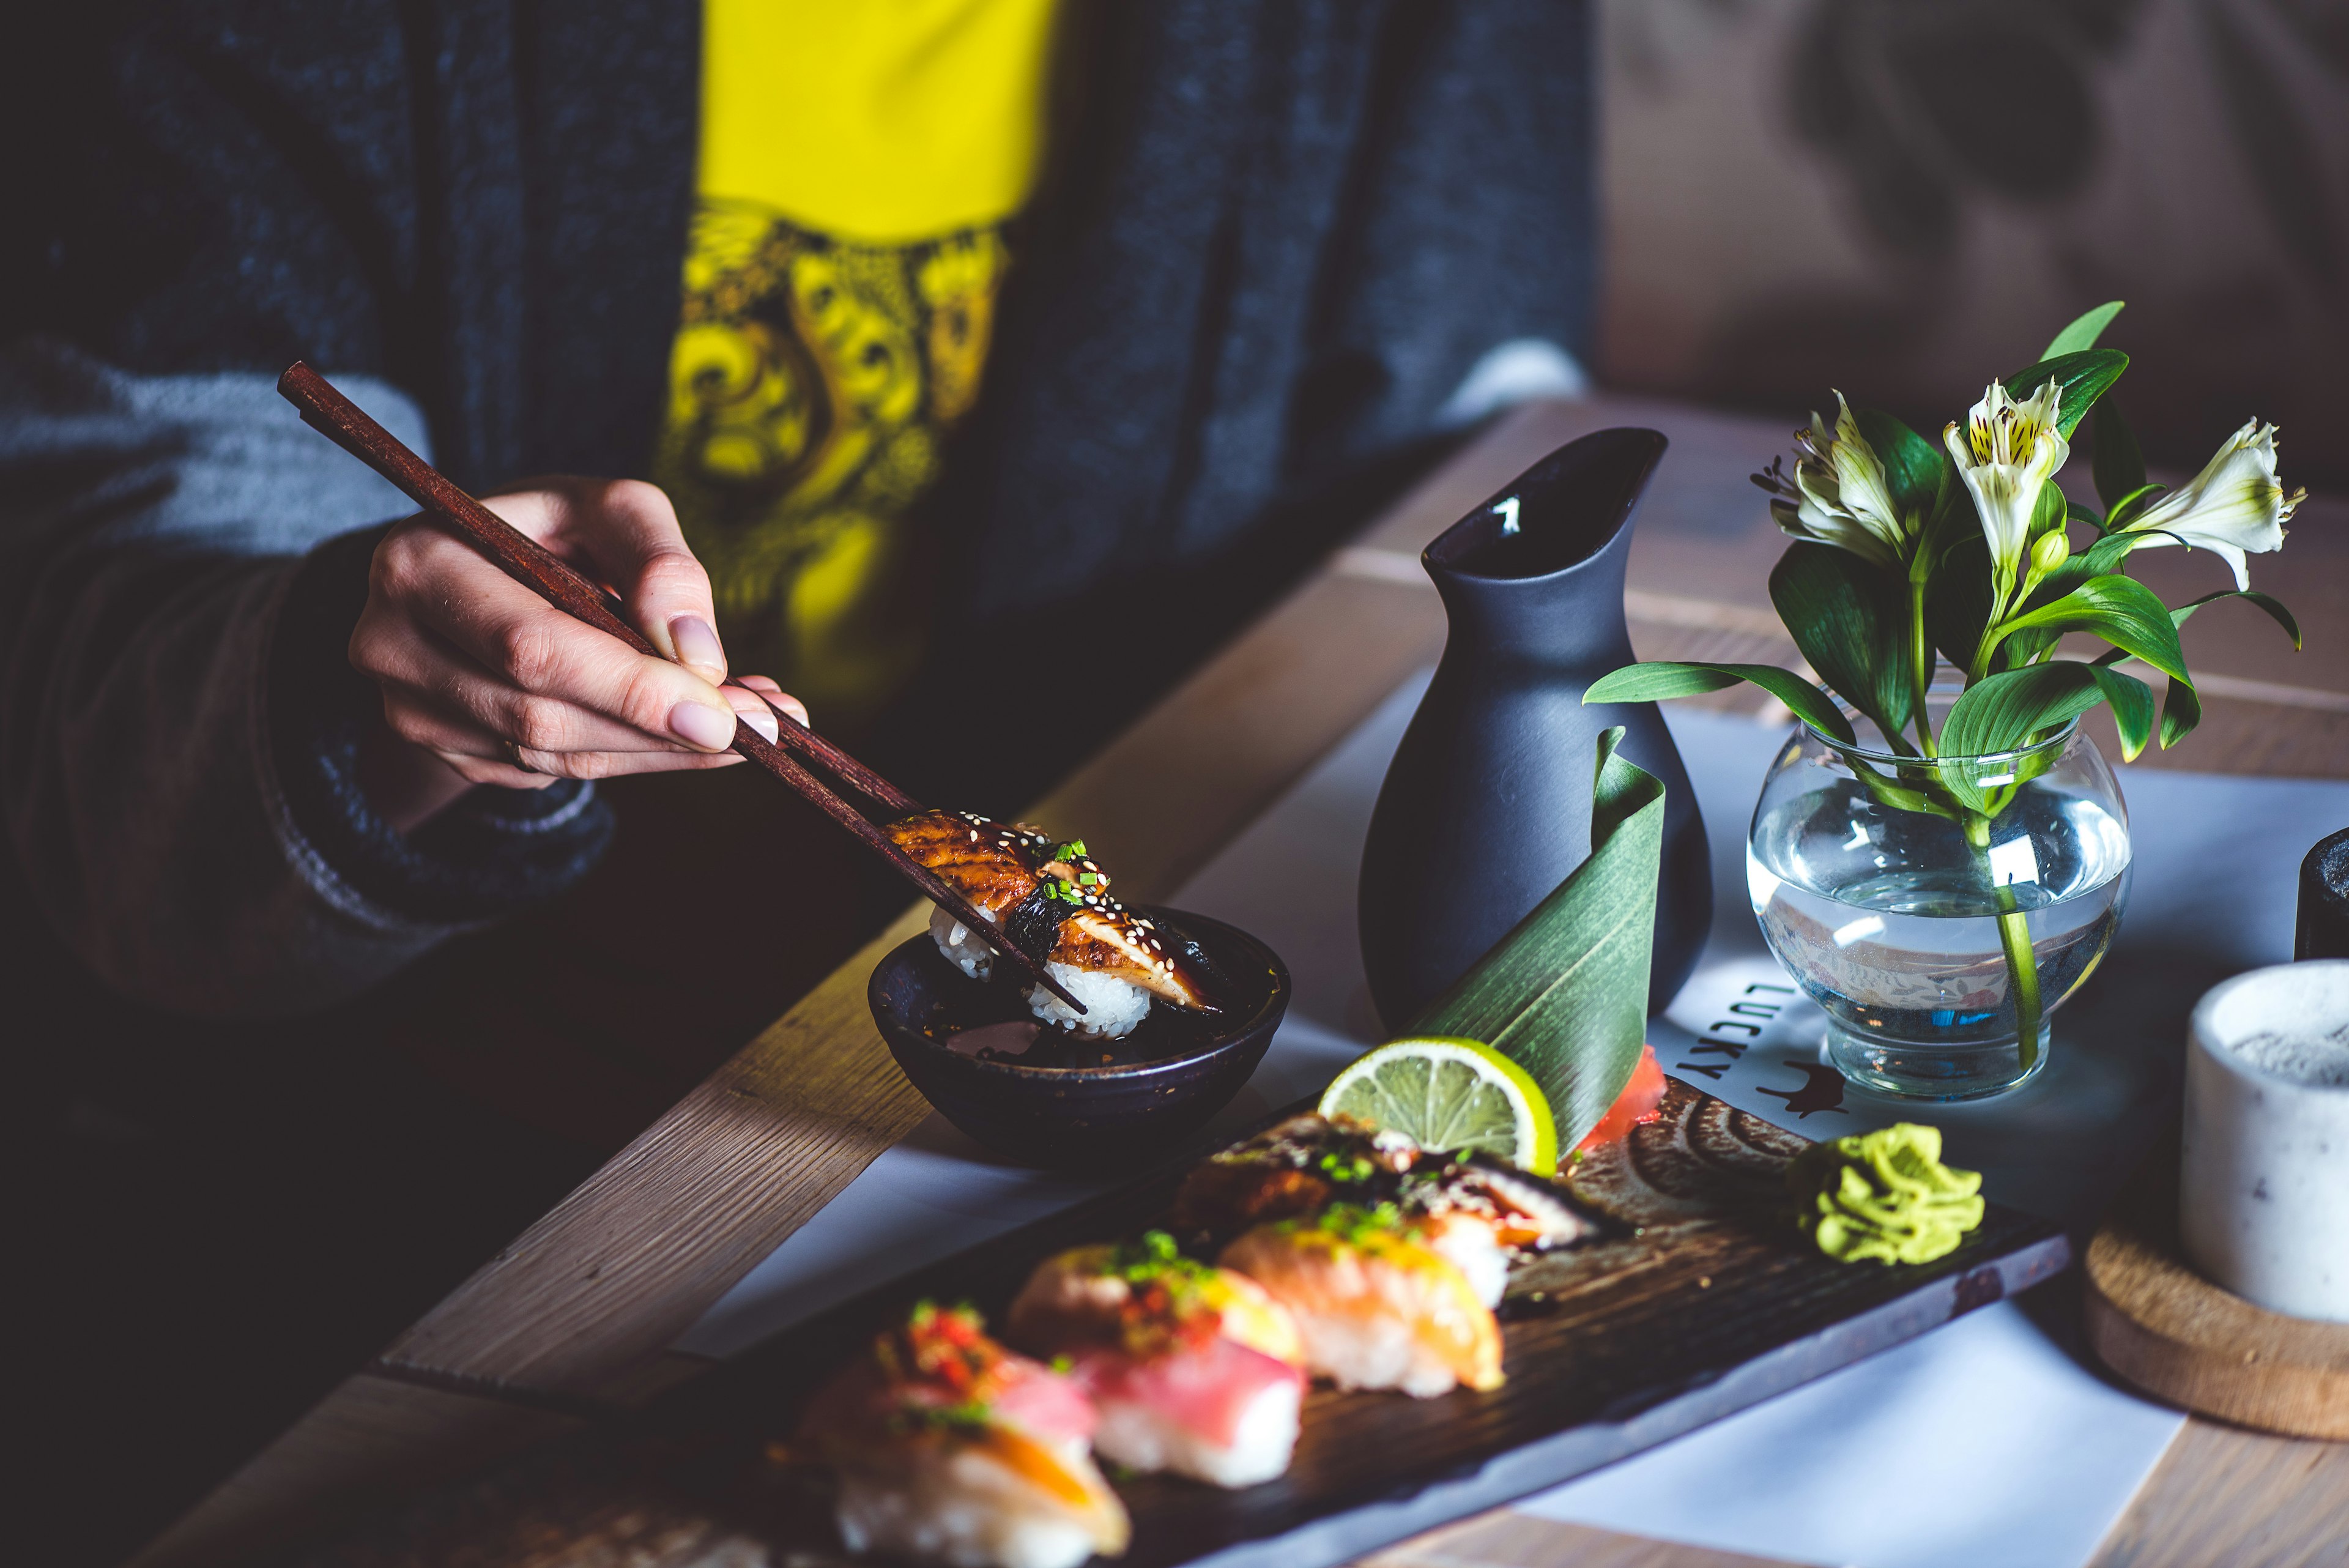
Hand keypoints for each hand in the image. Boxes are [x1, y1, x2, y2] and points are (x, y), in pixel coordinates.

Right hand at [350, 478, 806, 830]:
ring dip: (664, 749)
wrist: (474, 579)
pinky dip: (638, 757)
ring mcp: (413, 711)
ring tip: (753, 727)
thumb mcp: (604, 509)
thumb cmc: (549, 532)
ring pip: (555, 753)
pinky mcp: (448, 753)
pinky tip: (695, 735)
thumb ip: (657, 558)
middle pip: (542, 713)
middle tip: (762, 728)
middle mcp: (395, 645)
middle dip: (660, 725)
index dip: (632, 685)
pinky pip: (556, 771)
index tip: (728, 707)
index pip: (532, 645)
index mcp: (420, 565)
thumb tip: (697, 652)